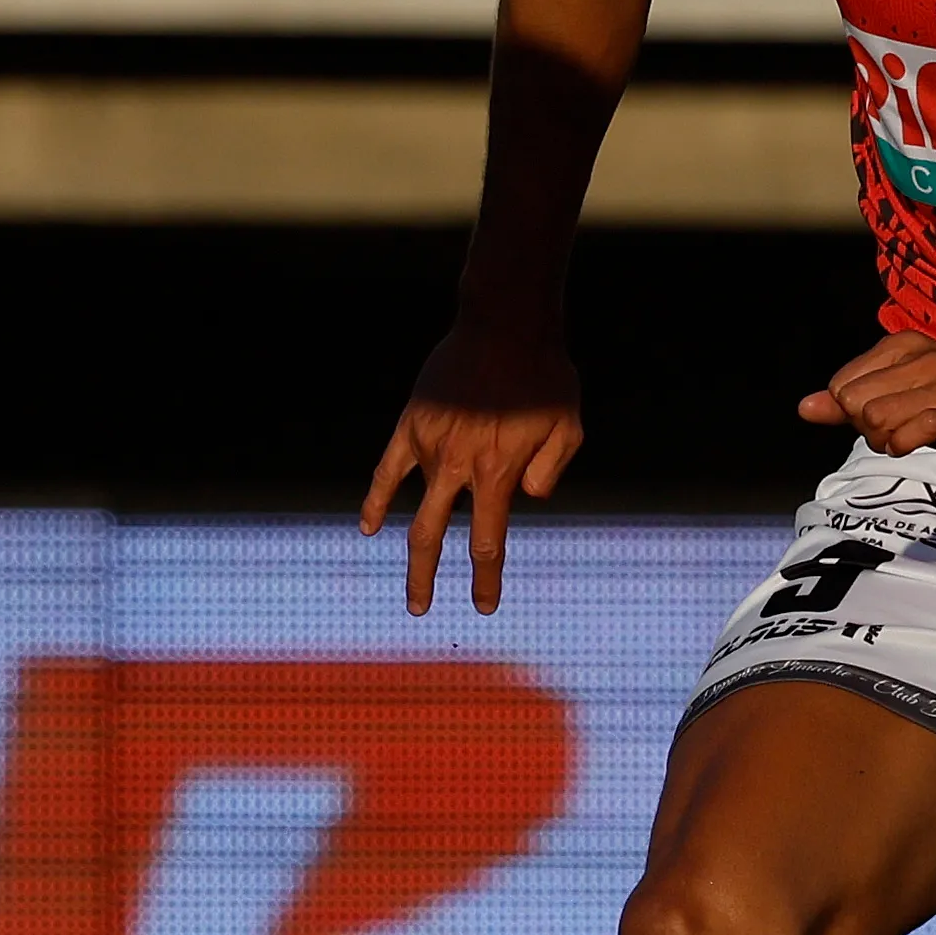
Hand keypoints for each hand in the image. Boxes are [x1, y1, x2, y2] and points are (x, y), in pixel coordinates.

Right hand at [361, 323, 583, 614]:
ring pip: (412, 505)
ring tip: (412, 585)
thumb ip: (549, 469)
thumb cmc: (545, 377)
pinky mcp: (412, 423)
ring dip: (411, 548)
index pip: (487, 541)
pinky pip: (386, 469)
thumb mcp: (568, 426)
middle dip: (425, 578)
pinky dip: (375, 499)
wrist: (505, 325)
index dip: (484, 578)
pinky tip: (367, 527)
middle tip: (420, 609)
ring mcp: (430, 443)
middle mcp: (458, 463)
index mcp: (498, 471)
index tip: (483, 606)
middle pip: (430, 535)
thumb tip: (525, 499)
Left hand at [802, 331, 935, 464]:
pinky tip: (919, 444)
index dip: (854, 413)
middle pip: (855, 404)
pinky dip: (905, 445)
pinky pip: (912, 432)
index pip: (841, 386)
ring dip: (887, 440)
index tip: (886, 416)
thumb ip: (850, 403)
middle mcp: (923, 356)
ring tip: (913, 437)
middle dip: (867, 428)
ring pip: (878, 418)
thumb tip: (804, 408)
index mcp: (903, 345)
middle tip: (899, 430)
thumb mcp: (902, 397)